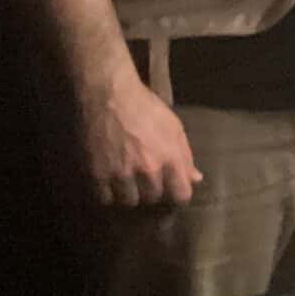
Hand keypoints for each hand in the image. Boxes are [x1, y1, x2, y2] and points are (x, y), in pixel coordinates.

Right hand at [81, 73, 200, 207]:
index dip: (178, 194)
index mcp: (170, 156)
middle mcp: (148, 169)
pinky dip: (108, 193)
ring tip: (127, 179)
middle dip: (152, 190)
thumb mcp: (173, 126)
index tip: (173, 190)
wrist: (109, 94)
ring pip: (129, 201)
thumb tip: (196, 179)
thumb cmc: (146, 107)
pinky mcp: (98, 173)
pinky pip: (106, 198)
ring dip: (130, 192)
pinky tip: (110, 180)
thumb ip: (185, 155)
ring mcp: (121, 173)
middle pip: (154, 198)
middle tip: (146, 178)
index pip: (181, 195)